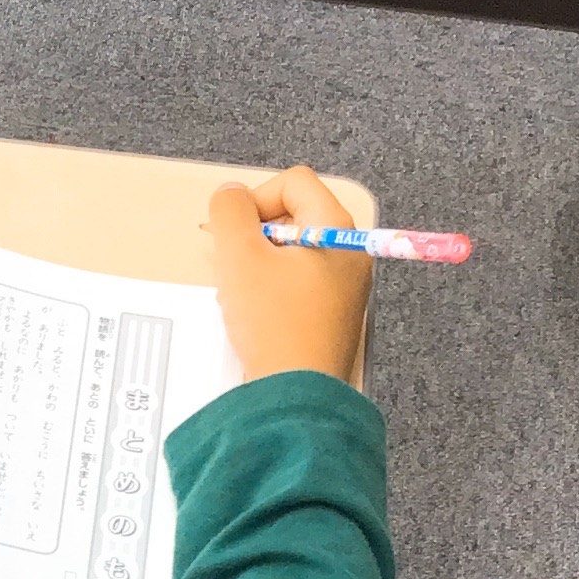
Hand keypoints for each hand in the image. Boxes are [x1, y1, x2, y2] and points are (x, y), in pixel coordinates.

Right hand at [207, 166, 370, 383]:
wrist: (296, 396)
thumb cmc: (274, 325)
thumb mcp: (240, 258)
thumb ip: (229, 213)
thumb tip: (230, 194)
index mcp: (337, 231)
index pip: (295, 182)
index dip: (256, 198)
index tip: (235, 234)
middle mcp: (348, 254)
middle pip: (293, 216)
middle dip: (253, 236)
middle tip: (234, 266)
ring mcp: (343, 287)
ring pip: (290, 252)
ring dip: (257, 265)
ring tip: (242, 297)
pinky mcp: (330, 316)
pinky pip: (295, 284)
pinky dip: (268, 290)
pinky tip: (254, 317)